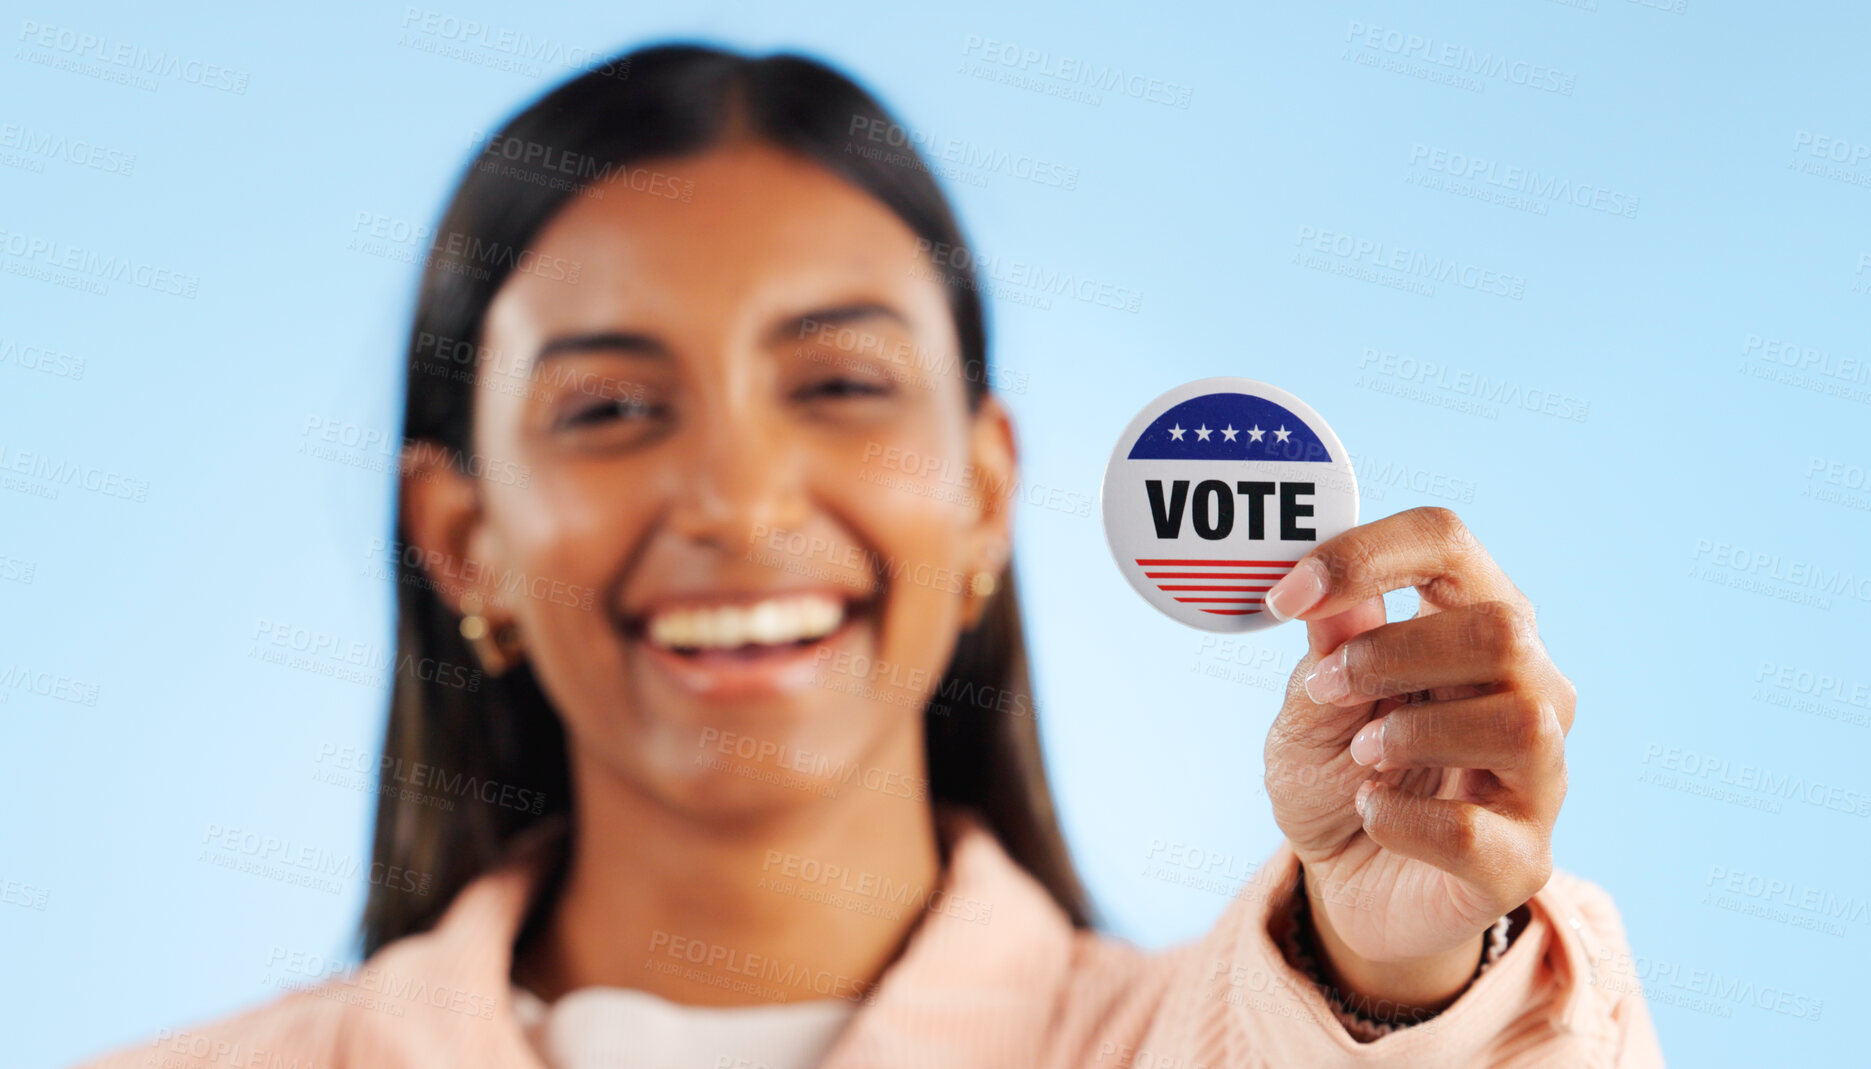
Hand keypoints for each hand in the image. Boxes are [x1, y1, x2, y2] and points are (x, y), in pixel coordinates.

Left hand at [1261, 507, 1572, 1011]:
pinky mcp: (1520, 860)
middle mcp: (1529, 688)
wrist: (1344, 883)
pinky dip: (1400, 818)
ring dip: (1413, 731)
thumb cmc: (1337, 772)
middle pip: (1504, 629)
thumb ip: (1328, 650)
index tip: (1287, 595)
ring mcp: (1537, 777)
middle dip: (1394, 652)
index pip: (1447, 543)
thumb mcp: (1310, 706)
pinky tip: (1370, 812)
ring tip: (1361, 755)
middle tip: (1327, 688)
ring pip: (1520, 721)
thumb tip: (1328, 592)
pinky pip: (1474, 829)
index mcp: (1470, 624)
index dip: (1366, 554)